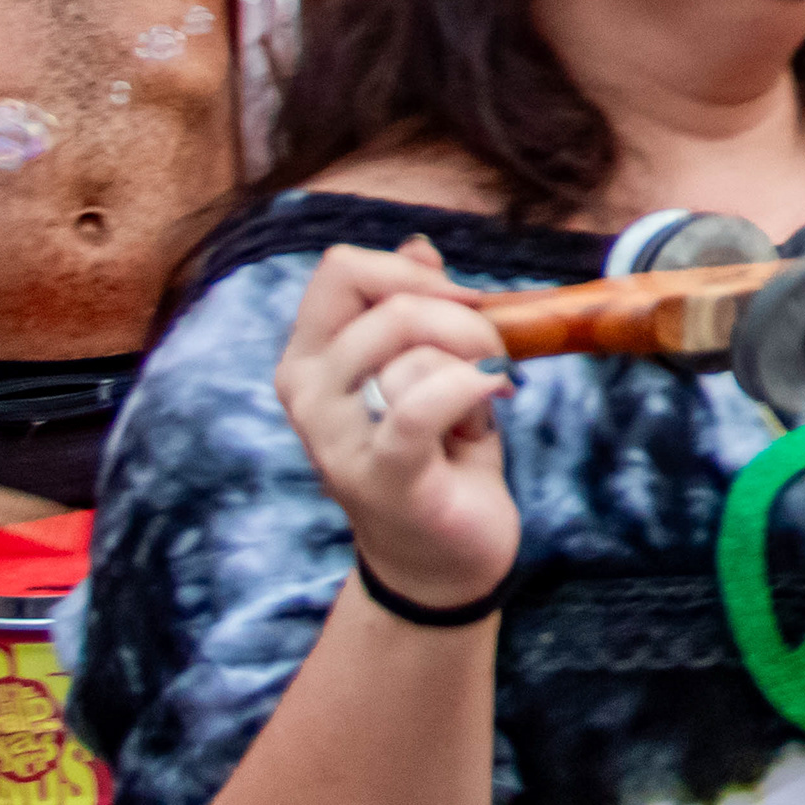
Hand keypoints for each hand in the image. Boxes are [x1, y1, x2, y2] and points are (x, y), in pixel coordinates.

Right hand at [271, 239, 519, 612]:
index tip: (463, 302)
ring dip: (473, 361)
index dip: (412, 273)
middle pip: (388, 303)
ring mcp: (335, 438)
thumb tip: (418, 247)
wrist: (444, 557)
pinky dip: (471, 385)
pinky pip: (422, 402)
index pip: (341, 269)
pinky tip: (497, 393)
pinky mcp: (380, 475)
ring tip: (484, 399)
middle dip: (461, 317)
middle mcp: (307, 393)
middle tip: (492, 353)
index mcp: (310, 357)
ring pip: (410, 350)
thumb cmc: (438, 454)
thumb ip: (415, 308)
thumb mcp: (426, 367)